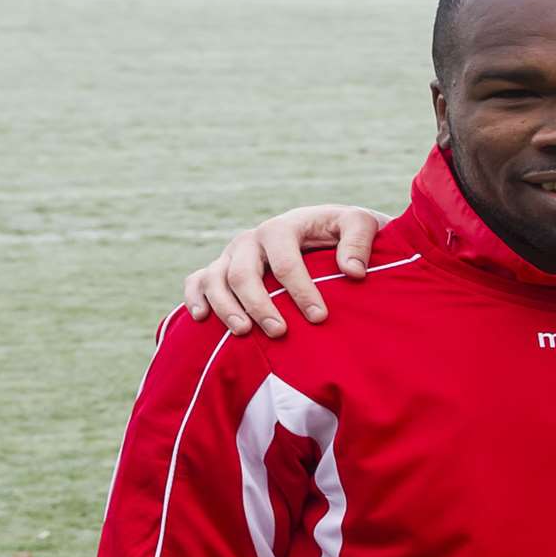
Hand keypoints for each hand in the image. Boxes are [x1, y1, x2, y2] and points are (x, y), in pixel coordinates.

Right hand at [183, 205, 386, 336]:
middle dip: (260, 305)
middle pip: (243, 273)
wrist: (323, 231)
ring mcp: (231, 255)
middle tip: (280, 332)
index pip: (285, 262)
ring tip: (244, 333)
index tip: (319, 317)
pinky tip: (202, 318)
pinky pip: (197, 281)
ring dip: (226, 308)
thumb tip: (353, 271)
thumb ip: (359, 240)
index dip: (300, 290)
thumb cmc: (342, 232)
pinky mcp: (220, 269)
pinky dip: (195, 298)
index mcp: (283, 227)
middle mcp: (251, 240)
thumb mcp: (360, 223)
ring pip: (215, 279)